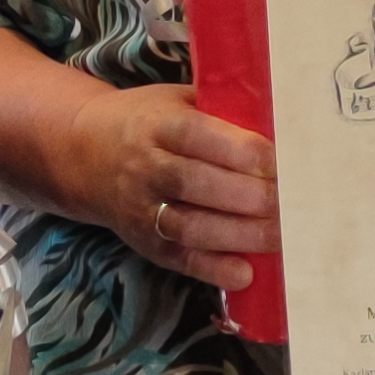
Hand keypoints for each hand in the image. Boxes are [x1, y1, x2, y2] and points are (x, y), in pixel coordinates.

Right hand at [59, 84, 276, 289]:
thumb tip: (282, 119)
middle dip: (248, 196)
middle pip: (195, 183)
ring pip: (187, 226)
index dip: (240, 151)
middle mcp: (145, 167)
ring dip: (237, 235)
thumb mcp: (174, 100)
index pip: (198, 136)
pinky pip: (179, 259)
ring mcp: (141, 208)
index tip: (280, 161)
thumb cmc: (147, 122)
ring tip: (279, 236)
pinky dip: (213, 270)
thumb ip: (218, 110)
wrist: (82, 154)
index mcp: (157, 125)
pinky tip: (245, 273)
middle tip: (291, 202)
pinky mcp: (144, 242)